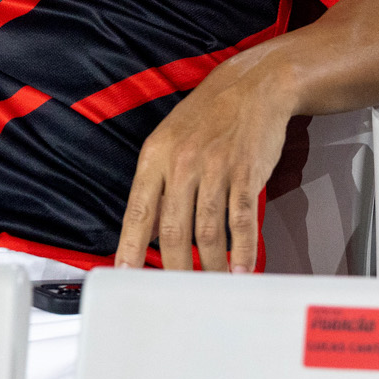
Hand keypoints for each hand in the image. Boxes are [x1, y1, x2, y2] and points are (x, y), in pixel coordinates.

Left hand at [114, 47, 295, 272]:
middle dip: (174, 268)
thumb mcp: (170, 140)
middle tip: (176, 292)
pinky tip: (241, 270)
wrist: (253, 86)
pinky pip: (241, 223)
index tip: (125, 274)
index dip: (130, 248)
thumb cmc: (209, 115)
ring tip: (212, 285)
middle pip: (173, 231)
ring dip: (211, 267)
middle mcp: (181, 163)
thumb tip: (152, 228)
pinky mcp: (245, 174)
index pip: (137, 212)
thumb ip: (160, 184)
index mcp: (155, 156)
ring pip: (207, 233)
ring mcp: (215, 169)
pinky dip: (242, 252)